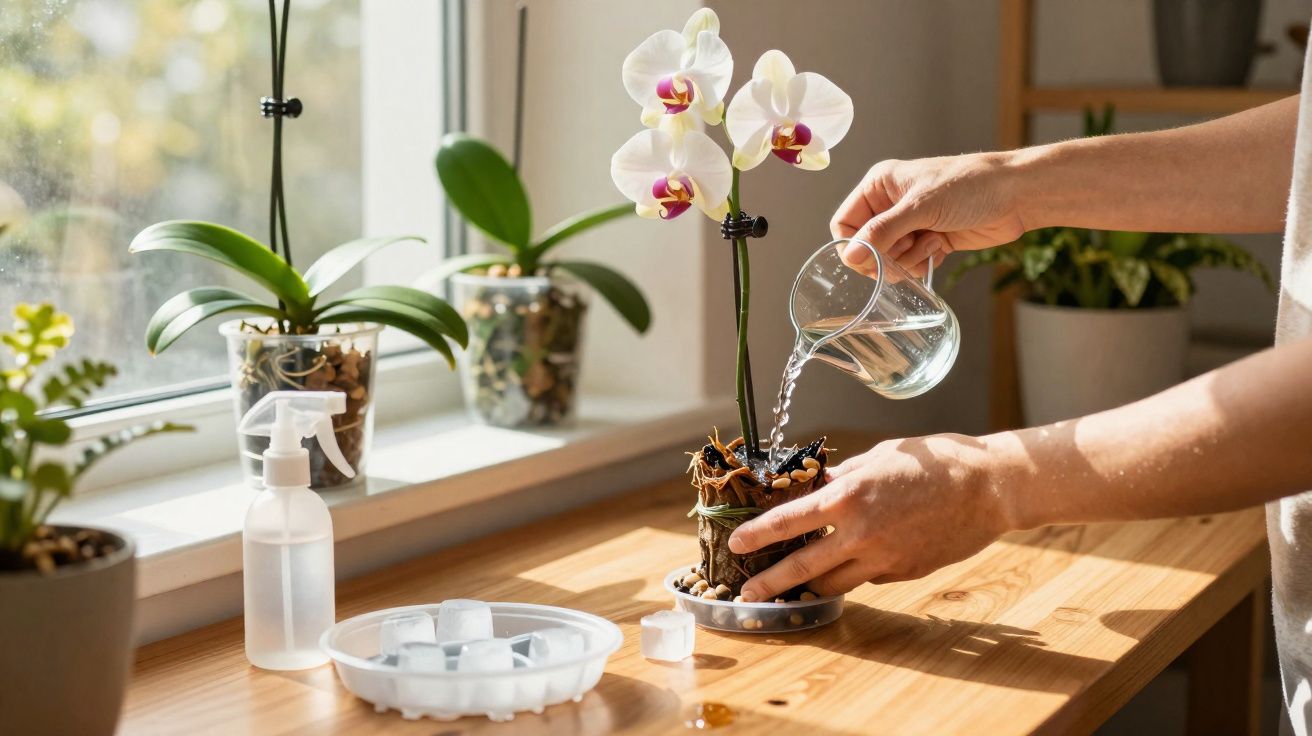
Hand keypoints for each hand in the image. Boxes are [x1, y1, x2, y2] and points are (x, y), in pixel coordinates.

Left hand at [727, 435, 1013, 600]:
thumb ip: (841, 476)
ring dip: (808, 587)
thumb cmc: (932, 462)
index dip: (757, 534)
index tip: (736, 543)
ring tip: (789, 588)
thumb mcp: (878, 457)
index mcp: (849, 497)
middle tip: (745, 593)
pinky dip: (854, 572)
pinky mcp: (904, 573)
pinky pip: (867, 577)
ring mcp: (884, 559)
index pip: (789, 522)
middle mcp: (861, 533)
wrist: (988, 488)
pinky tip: (854, 561)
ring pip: (833, 584)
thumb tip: (812, 487)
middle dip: (769, 582)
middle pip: (802, 567)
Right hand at [830, 152, 1027, 276]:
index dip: (854, 245)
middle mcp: (890, 205)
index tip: (870, 259)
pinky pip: (909, 265)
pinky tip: (941, 247)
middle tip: (908, 248)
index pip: (844, 224)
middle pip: (865, 247)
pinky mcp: (928, 241)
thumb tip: (850, 256)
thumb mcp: (921, 207)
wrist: (1015, 196)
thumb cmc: (970, 186)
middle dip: (886, 254)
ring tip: (933, 240)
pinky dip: (922, 263)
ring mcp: (909, 225)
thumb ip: (883, 232)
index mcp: (879, 186)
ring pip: (888, 259)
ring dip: (908, 259)